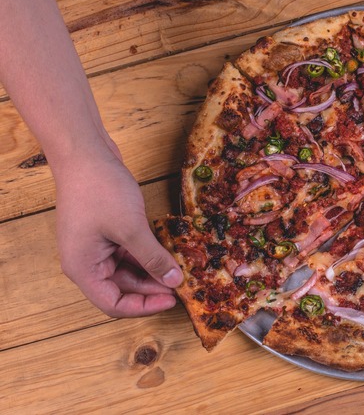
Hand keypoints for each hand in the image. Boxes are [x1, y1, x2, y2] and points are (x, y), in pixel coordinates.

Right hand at [54, 150, 183, 317]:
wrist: (86, 153)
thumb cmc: (100, 190)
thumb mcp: (131, 228)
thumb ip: (153, 258)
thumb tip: (174, 281)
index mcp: (83, 269)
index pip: (114, 304)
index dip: (144, 307)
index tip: (173, 300)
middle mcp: (88, 263)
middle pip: (123, 289)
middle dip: (153, 289)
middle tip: (184, 285)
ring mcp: (97, 247)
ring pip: (129, 271)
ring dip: (153, 272)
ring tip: (181, 270)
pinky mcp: (108, 232)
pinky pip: (131, 253)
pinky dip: (149, 255)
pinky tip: (170, 253)